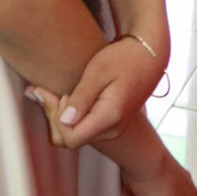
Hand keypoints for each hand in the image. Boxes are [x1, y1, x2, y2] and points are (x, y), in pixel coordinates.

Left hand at [26, 35, 162, 149]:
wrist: (149, 55)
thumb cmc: (123, 58)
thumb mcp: (99, 70)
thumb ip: (82, 97)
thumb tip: (64, 120)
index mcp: (109, 117)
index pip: (71, 138)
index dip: (57, 119)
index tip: (60, 93)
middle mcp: (111, 129)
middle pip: (70, 140)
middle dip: (54, 117)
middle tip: (48, 91)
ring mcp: (112, 128)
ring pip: (75, 136)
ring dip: (60, 117)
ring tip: (54, 92)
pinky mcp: (110, 122)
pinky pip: (84, 128)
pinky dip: (71, 116)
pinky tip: (66, 97)